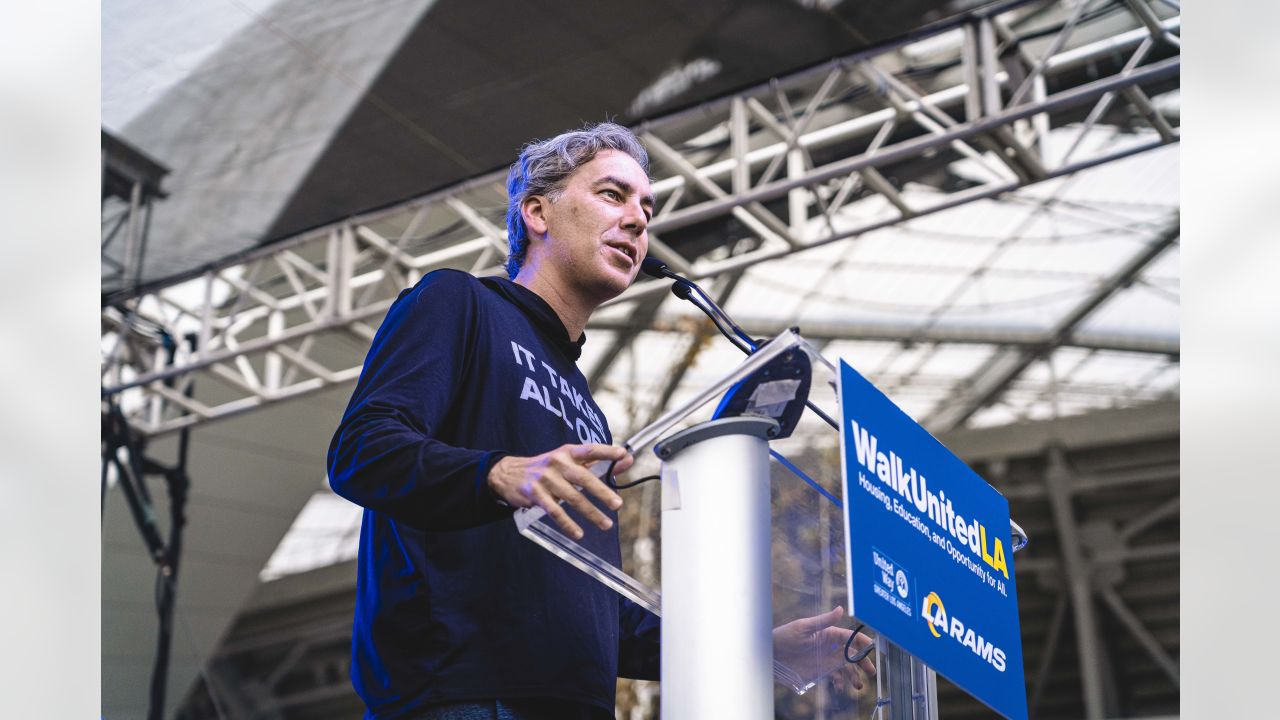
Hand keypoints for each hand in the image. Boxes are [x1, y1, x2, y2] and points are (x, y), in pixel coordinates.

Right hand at [487, 443, 631, 539]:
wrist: (509, 474)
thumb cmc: (547, 468)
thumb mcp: (569, 460)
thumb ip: (597, 461)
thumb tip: (626, 459)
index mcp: (568, 452)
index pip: (590, 450)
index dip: (606, 452)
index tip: (622, 454)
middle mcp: (557, 463)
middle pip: (583, 478)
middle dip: (602, 492)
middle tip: (617, 504)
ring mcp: (545, 479)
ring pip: (572, 498)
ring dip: (590, 513)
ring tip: (605, 524)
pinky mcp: (535, 494)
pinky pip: (554, 511)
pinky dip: (567, 524)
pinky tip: (578, 533)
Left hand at [772, 605, 875, 692]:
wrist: (770, 653)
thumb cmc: (785, 636)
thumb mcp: (803, 627)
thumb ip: (823, 621)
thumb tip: (841, 609)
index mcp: (829, 634)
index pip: (850, 637)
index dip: (862, 642)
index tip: (872, 648)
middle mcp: (830, 647)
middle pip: (852, 654)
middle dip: (863, 662)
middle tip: (871, 672)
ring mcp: (826, 659)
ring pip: (845, 668)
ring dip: (854, 676)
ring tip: (858, 685)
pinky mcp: (819, 671)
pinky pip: (834, 677)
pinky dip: (839, 683)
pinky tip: (839, 688)